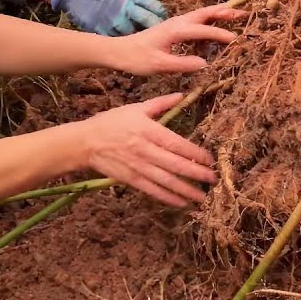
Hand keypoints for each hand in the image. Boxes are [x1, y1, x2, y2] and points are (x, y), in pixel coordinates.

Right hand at [51, 0, 166, 35]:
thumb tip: (147, 3)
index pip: (153, 6)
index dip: (160, 13)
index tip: (162, 17)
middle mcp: (124, 7)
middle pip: (146, 21)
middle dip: (153, 27)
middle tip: (158, 32)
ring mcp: (111, 19)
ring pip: (131, 32)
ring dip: (138, 36)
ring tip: (141, 38)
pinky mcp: (100, 28)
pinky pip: (114, 37)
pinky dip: (120, 39)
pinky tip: (123, 41)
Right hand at [80, 94, 216, 206]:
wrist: (86, 142)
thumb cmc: (112, 122)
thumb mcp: (136, 108)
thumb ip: (160, 103)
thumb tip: (181, 96)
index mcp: (149, 131)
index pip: (178, 144)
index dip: (196, 153)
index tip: (210, 160)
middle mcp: (146, 150)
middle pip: (176, 165)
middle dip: (197, 174)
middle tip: (214, 180)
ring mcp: (139, 167)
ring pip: (167, 181)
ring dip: (187, 190)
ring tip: (203, 197)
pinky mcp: (131, 179)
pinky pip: (154, 190)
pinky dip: (169, 198)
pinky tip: (182, 203)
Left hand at [110, 4, 245, 74]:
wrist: (119, 51)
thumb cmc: (137, 59)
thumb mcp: (159, 65)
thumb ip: (182, 64)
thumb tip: (204, 63)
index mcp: (175, 31)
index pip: (202, 30)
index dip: (219, 34)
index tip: (234, 38)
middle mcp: (177, 23)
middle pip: (204, 13)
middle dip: (223, 12)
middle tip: (242, 12)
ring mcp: (174, 24)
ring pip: (200, 15)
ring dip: (217, 14)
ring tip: (233, 15)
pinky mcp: (172, 28)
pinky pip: (194, 21)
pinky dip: (207, 21)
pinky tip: (212, 29)